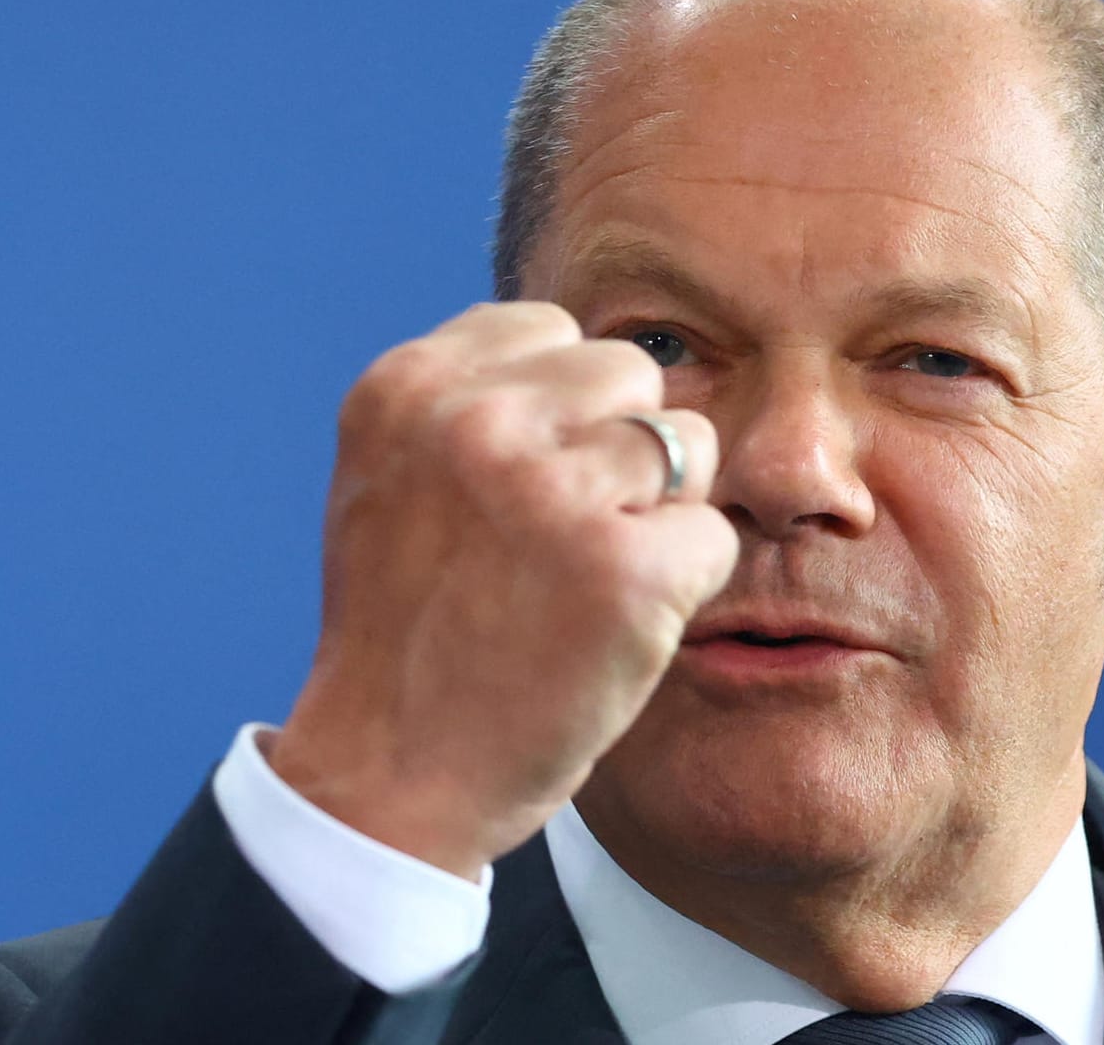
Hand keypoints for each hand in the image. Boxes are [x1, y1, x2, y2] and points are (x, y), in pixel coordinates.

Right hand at [268, 302, 736, 878]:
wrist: (390, 775)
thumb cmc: (410, 628)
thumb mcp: (396, 479)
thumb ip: (470, 401)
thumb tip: (587, 357)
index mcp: (408, 388)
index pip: (550, 328)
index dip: (565, 410)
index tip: (529, 485)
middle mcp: (475, 421)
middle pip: (629, 372)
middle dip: (620, 448)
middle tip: (565, 538)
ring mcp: (551, 493)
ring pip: (687, 443)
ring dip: (659, 511)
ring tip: (588, 580)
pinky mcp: (626, 570)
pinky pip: (713, 533)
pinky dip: (686, 583)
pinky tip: (618, 627)